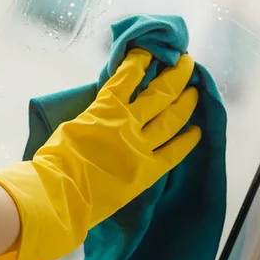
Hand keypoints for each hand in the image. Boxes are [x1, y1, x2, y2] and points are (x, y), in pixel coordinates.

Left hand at [0, 49, 200, 259]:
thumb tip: (120, 171)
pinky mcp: (106, 109)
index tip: (197, 129)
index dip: (187, 139)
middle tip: (195, 83)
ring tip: (184, 64)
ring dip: (171, 78)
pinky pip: (124, 81)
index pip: (174, 152)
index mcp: (147, 172)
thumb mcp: (114, 197)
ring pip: (156, 96)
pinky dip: (135, 65)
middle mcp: (143, 145)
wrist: (63, 196)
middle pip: (171, 118)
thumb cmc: (83, 206)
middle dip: (185, 100)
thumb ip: (124, 179)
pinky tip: (147, 52)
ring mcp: (126, 124)